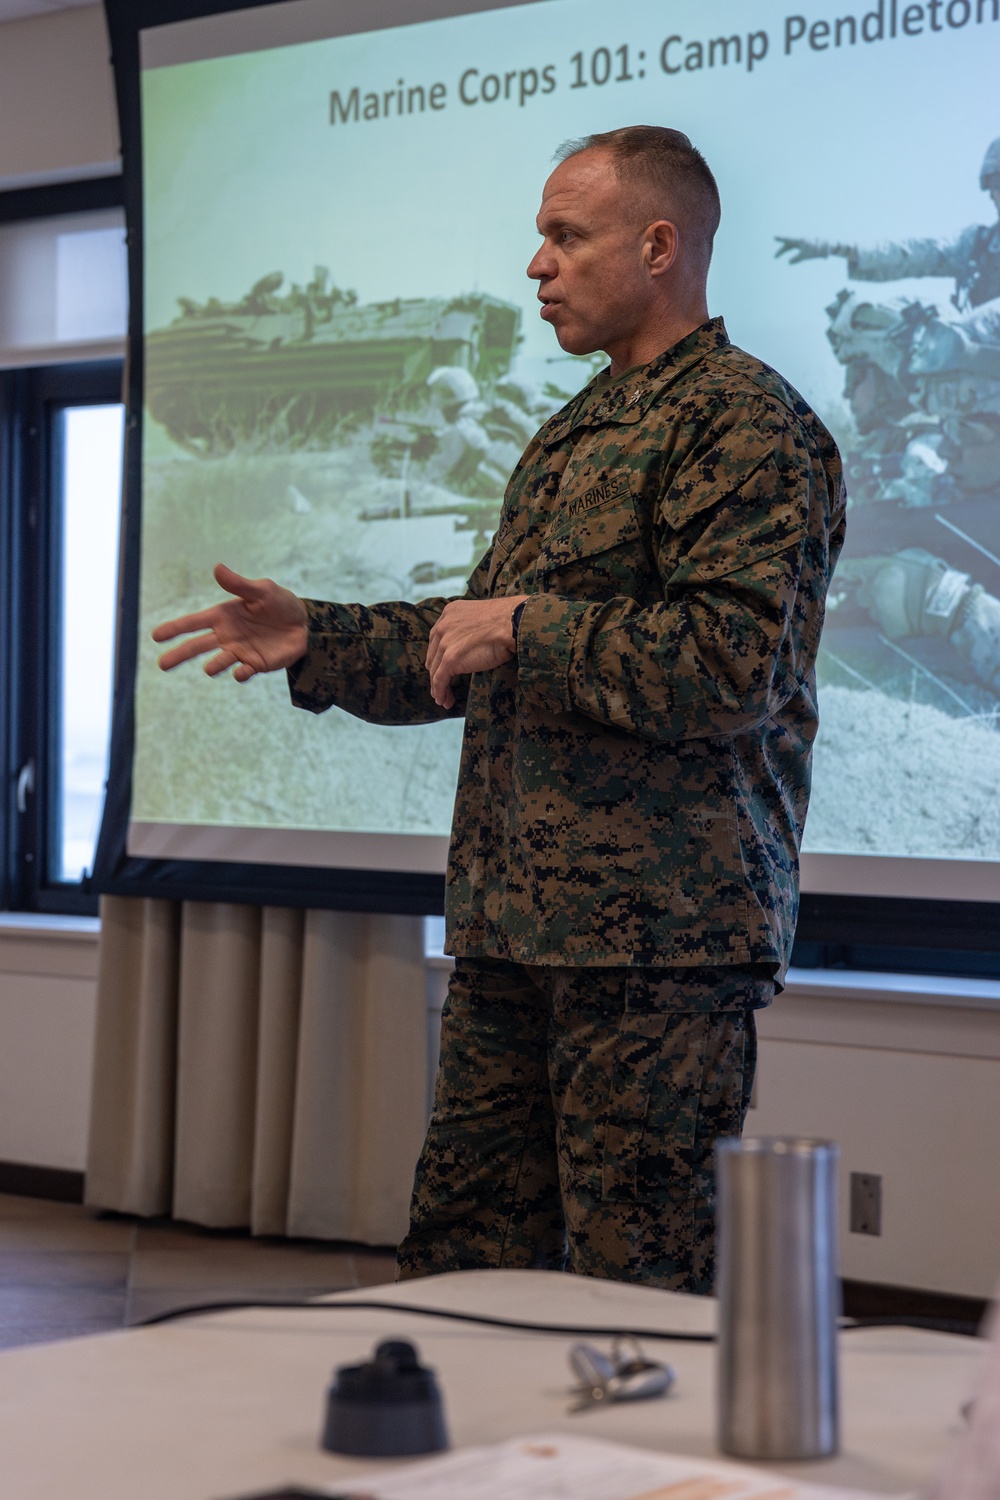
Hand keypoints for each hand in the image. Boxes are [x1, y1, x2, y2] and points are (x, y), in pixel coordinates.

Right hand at [152, 563, 308, 681]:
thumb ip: (239, 584)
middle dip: (179, 655)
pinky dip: (240, 673)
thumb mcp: (262, 590)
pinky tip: (240, 672)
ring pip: (218, 662)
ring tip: (210, 668)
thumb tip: (217, 568)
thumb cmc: (280, 603)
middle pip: (197, 647)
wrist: (304, 624)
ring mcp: (239, 652)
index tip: (156, 636)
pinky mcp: (255, 665)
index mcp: (223, 616)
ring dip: (214, 666)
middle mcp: (226, 636)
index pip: (193, 623)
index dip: (175, 628)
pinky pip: (243, 672)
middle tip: (162, 664)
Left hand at [426, 596, 526, 708]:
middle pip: (433, 654)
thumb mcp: (482, 618)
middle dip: (436, 671)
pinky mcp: (450, 659)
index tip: (442, 667)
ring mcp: (445, 642)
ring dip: (438, 686)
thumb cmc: (507, 621)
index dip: (438, 654)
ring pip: (435, 670)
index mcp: (450, 612)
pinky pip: (440, 679)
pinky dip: (440, 691)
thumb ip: (471, 628)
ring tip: (443, 699)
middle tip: (441, 685)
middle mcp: (443, 625)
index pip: (437, 638)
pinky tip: (444, 700)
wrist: (513, 623)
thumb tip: (474, 643)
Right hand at [774, 236, 832, 263]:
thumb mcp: (805, 256)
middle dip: (781, 251)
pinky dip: (791, 253)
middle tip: (775, 257)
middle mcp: (800, 241)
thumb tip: (789, 262)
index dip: (780, 239)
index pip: (787, 240)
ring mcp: (802, 243)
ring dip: (784, 251)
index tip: (774, 237)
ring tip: (778, 256)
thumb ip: (796, 259)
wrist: (827, 246)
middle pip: (787, 245)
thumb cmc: (816, 250)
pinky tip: (791, 258)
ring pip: (791, 247)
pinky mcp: (805, 246)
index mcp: (799, 241)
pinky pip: (795, 249)